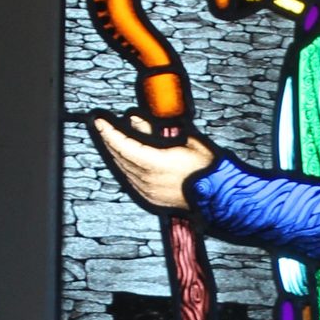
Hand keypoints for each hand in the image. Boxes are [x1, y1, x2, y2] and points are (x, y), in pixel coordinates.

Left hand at [91, 113, 215, 212]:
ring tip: (112, 139)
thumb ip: (156, 131)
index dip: (110, 132)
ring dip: (117, 153)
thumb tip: (136, 121)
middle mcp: (148, 179)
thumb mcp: (185, 141)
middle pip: (120, 157)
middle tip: (103, 127)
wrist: (219, 195)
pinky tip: (125, 158)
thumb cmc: (206, 167)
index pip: (124, 146)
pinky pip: (131, 180)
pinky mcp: (152, 198)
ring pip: (124, 169)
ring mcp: (149, 191)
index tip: (100, 121)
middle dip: (110, 140)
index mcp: (156, 164)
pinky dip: (125, 166)